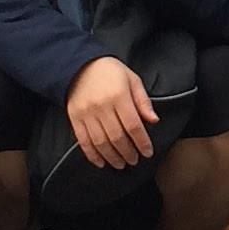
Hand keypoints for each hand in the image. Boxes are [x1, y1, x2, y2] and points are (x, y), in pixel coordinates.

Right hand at [65, 54, 158, 168]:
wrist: (80, 65)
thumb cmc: (110, 72)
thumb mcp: (132, 79)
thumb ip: (143, 101)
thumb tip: (153, 120)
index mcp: (119, 95)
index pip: (133, 125)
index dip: (142, 142)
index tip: (148, 152)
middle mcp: (102, 106)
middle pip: (117, 137)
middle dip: (128, 153)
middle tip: (134, 160)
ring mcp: (86, 113)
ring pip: (101, 142)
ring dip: (112, 157)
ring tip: (121, 164)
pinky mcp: (74, 118)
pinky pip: (83, 141)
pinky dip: (92, 155)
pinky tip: (101, 162)